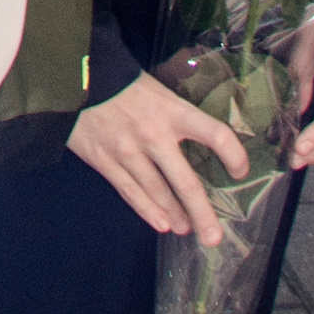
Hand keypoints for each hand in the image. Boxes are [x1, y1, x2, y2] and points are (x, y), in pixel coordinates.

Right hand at [68, 73, 248, 245]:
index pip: (215, 135)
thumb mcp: (156, 91)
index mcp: (172, 110)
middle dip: (203, 214)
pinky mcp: (105, 161)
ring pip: (159, 194)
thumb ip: (176, 117)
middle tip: (214, 237)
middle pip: (187, 183)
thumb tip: (199, 144)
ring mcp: (128, 151)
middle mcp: (153, 134)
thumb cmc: (122, 83)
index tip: (240, 171)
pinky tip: (162, 223)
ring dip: (177, 216)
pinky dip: (148, 211)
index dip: (234, 155)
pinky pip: (131, 193)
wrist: (73, 76)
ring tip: (187, 229)